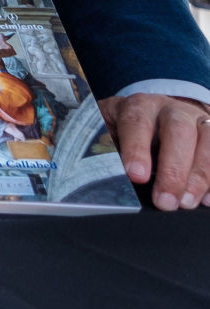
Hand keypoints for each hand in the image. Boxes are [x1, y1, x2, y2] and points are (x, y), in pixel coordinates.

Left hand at [100, 93, 209, 210]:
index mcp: (139, 106)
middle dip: (173, 169)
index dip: (137, 149)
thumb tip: (108, 176)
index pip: (137, 123)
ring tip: (187, 203)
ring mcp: (199, 121)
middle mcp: (172, 110)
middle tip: (165, 201)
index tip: (136, 176)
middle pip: (178, 132)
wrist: (157, 114)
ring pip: (208, 141)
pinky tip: (207, 199)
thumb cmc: (128, 129)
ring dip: (199, 176)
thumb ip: (108, 148)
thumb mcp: (109, 131)